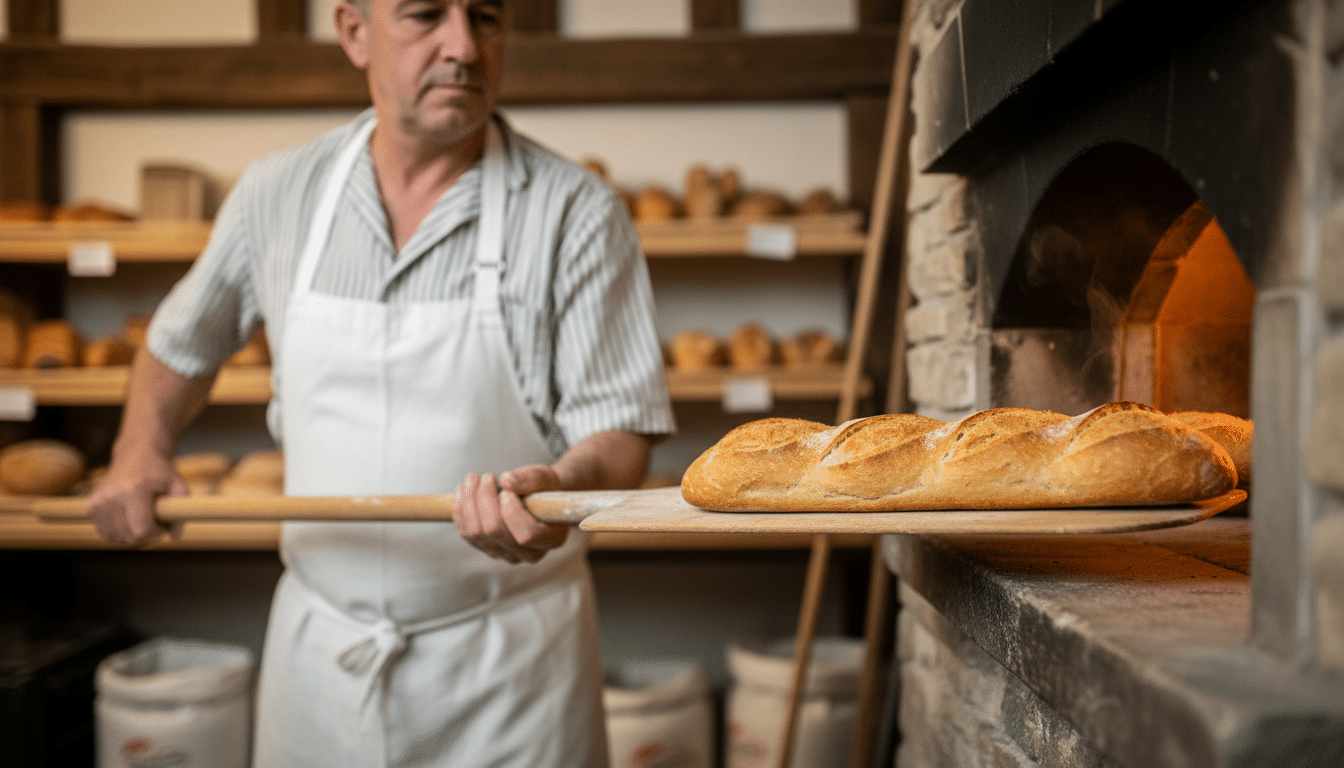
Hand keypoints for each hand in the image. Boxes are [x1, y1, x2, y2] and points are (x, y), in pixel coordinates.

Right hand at [85, 449, 186, 547]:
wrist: (135, 454)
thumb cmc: (159, 471)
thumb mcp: (178, 486)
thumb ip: (180, 512)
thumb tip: (175, 538)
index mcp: (133, 489)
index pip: (141, 530)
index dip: (156, 535)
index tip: (164, 527)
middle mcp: (111, 496)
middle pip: (128, 536)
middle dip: (146, 537)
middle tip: (156, 524)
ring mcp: (97, 501)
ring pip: (116, 537)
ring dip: (132, 536)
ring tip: (143, 520)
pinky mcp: (90, 506)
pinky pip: (105, 532)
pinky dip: (118, 533)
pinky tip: (129, 521)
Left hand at [453, 466, 569, 563]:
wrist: (537, 500)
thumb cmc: (545, 490)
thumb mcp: (545, 478)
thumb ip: (530, 478)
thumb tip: (506, 480)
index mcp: (551, 538)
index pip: (527, 534)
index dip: (512, 512)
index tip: (507, 491)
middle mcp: (529, 553)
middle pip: (495, 531)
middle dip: (485, 499)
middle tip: (486, 476)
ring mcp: (506, 554)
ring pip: (477, 533)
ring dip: (469, 502)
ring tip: (472, 479)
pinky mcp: (488, 549)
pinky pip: (467, 534)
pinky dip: (460, 510)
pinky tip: (462, 491)